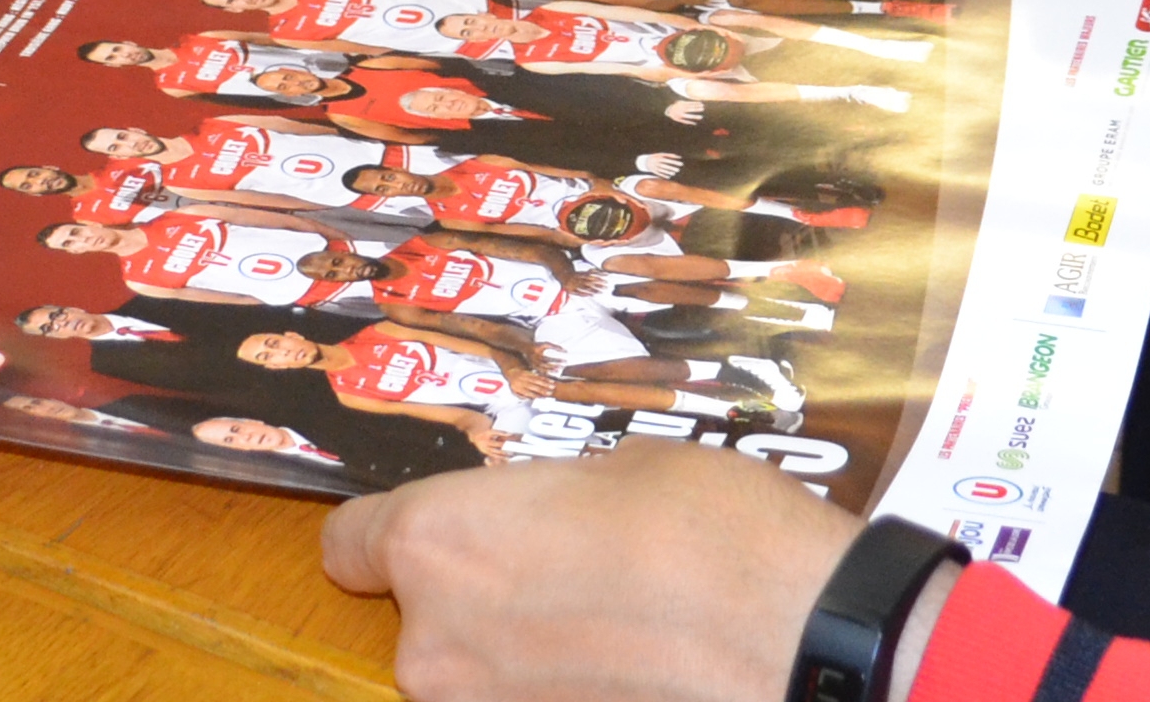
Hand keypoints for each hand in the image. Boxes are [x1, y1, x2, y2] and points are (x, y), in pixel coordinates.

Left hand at [326, 441, 871, 701]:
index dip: (390, 532)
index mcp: (437, 542)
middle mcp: (436, 644)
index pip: (350, 544)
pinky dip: (570, 690)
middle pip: (424, 616)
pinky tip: (635, 668)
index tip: (440, 528)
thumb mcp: (621, 469)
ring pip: (479, 674)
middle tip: (568, 568)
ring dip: (527, 651)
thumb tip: (549, 523)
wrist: (799, 645)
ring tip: (617, 622)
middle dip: (482, 594)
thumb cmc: (711, 532)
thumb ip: (548, 502)